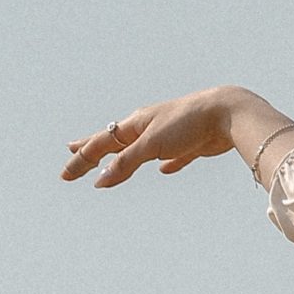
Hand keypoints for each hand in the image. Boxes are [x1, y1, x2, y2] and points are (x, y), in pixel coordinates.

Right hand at [63, 86, 240, 187]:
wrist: (228, 113)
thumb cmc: (187, 124)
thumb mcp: (151, 144)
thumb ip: (126, 162)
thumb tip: (100, 179)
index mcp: (136, 124)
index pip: (101, 143)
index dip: (82, 160)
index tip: (65, 175)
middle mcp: (150, 127)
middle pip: (115, 141)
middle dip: (93, 150)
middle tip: (72, 153)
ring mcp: (170, 136)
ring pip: (140, 149)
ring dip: (123, 156)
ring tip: (113, 160)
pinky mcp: (191, 146)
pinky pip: (173, 157)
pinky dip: (166, 164)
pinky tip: (164, 169)